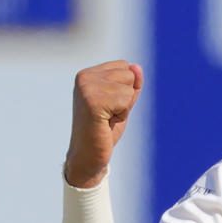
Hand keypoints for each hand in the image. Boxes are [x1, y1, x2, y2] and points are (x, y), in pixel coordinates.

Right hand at [64, 60, 142, 188]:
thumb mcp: (122, 103)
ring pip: (128, 88)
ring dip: (124, 108)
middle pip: (128, 74)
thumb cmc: (104, 130)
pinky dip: (122, 114)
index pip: (124, 67)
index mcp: (88, 74)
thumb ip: (131, 85)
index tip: (109, 106)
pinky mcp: (92, 100)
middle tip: (108, 115)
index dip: (125, 90)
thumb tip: (137, 67)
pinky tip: (106, 123)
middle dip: (126, 98)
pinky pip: (126, 99)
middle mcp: (84, 76)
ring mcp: (86, 87)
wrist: (88, 155)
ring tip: (107, 119)